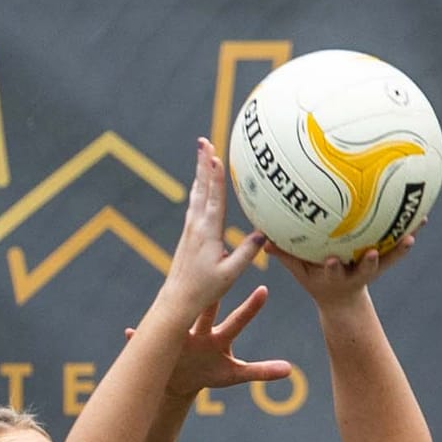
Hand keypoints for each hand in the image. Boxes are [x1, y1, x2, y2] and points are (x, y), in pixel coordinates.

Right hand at [131, 286, 291, 400]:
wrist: (178, 382)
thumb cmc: (208, 374)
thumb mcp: (235, 375)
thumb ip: (262, 372)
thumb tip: (290, 370)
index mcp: (219, 337)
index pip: (238, 320)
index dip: (251, 307)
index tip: (265, 289)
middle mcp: (199, 331)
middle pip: (208, 312)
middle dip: (213, 295)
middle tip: (220, 269)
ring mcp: (178, 338)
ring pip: (176, 323)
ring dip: (173, 313)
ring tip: (171, 298)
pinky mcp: (159, 349)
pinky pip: (146, 344)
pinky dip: (138, 340)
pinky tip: (129, 333)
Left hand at [161, 139, 261, 319]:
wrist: (177, 300)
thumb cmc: (205, 289)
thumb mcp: (231, 273)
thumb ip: (247, 252)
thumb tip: (264, 232)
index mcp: (208, 232)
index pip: (213, 198)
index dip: (216, 176)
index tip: (215, 155)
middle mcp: (196, 226)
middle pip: (202, 188)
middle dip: (203, 163)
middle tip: (203, 141)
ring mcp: (190, 229)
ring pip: (197, 194)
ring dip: (201, 172)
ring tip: (203, 154)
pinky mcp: (188, 235)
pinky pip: (195, 205)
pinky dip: (199, 189)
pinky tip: (200, 186)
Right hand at [268, 234, 414, 307]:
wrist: (342, 302)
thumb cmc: (316, 279)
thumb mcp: (299, 270)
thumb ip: (284, 254)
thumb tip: (262, 235)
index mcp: (334, 275)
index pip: (332, 272)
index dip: (332, 267)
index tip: (331, 260)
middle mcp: (355, 274)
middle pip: (364, 270)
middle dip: (369, 263)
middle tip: (372, 253)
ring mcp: (371, 269)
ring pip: (387, 259)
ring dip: (399, 248)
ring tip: (411, 233)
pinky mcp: (383, 262)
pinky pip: (397, 247)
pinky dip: (408, 233)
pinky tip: (421, 215)